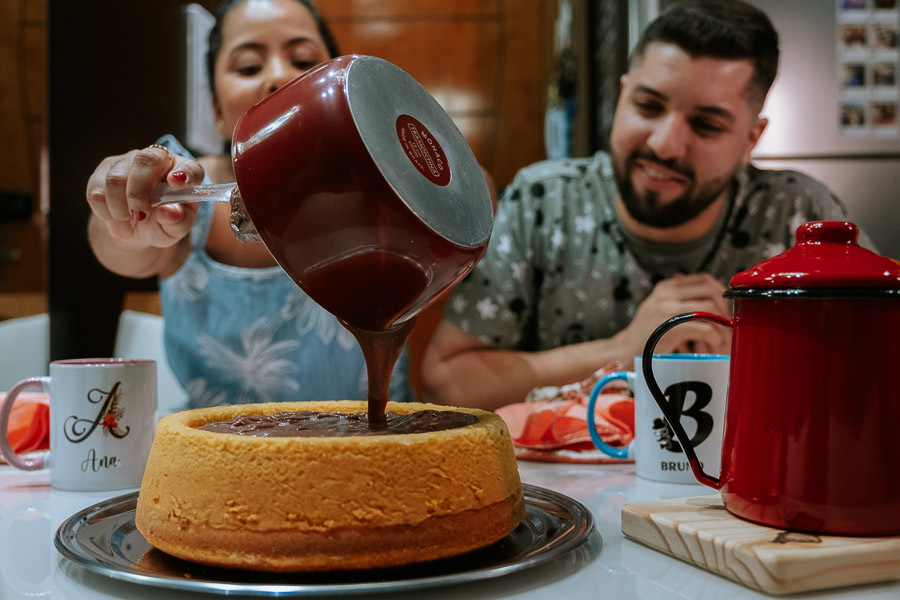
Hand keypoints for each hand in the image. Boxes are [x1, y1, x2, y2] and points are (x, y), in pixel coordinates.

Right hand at [86, 146, 205, 247]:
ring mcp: (129, 161)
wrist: (136, 227)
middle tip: (140, 214)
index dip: (185, 173)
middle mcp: (157, 159)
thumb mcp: (175, 229)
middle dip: (139, 192)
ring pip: (116, 178)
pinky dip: (105, 209)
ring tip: (130, 217)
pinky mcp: (104, 169)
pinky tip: (115, 214)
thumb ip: (178, 222)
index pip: (190, 167)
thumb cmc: (162, 223)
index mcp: (184, 172)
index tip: (177, 183)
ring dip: (120, 206)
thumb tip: (170, 213)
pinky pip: (96, 190)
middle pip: (145, 160)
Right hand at [617, 273, 731, 359]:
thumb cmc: (645, 334)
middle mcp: (666, 295)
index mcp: (665, 287)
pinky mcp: (672, 330)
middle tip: (726, 322)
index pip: (703, 279)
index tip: (725, 307)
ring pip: (710, 308)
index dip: (721, 292)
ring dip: (722, 324)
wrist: (624, 352)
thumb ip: (677, 297)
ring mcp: (668, 311)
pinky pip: (705, 328)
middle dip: (724, 307)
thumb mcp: (658, 307)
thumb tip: (706, 289)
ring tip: (722, 336)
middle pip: (710, 291)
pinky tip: (713, 343)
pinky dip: (715, 336)